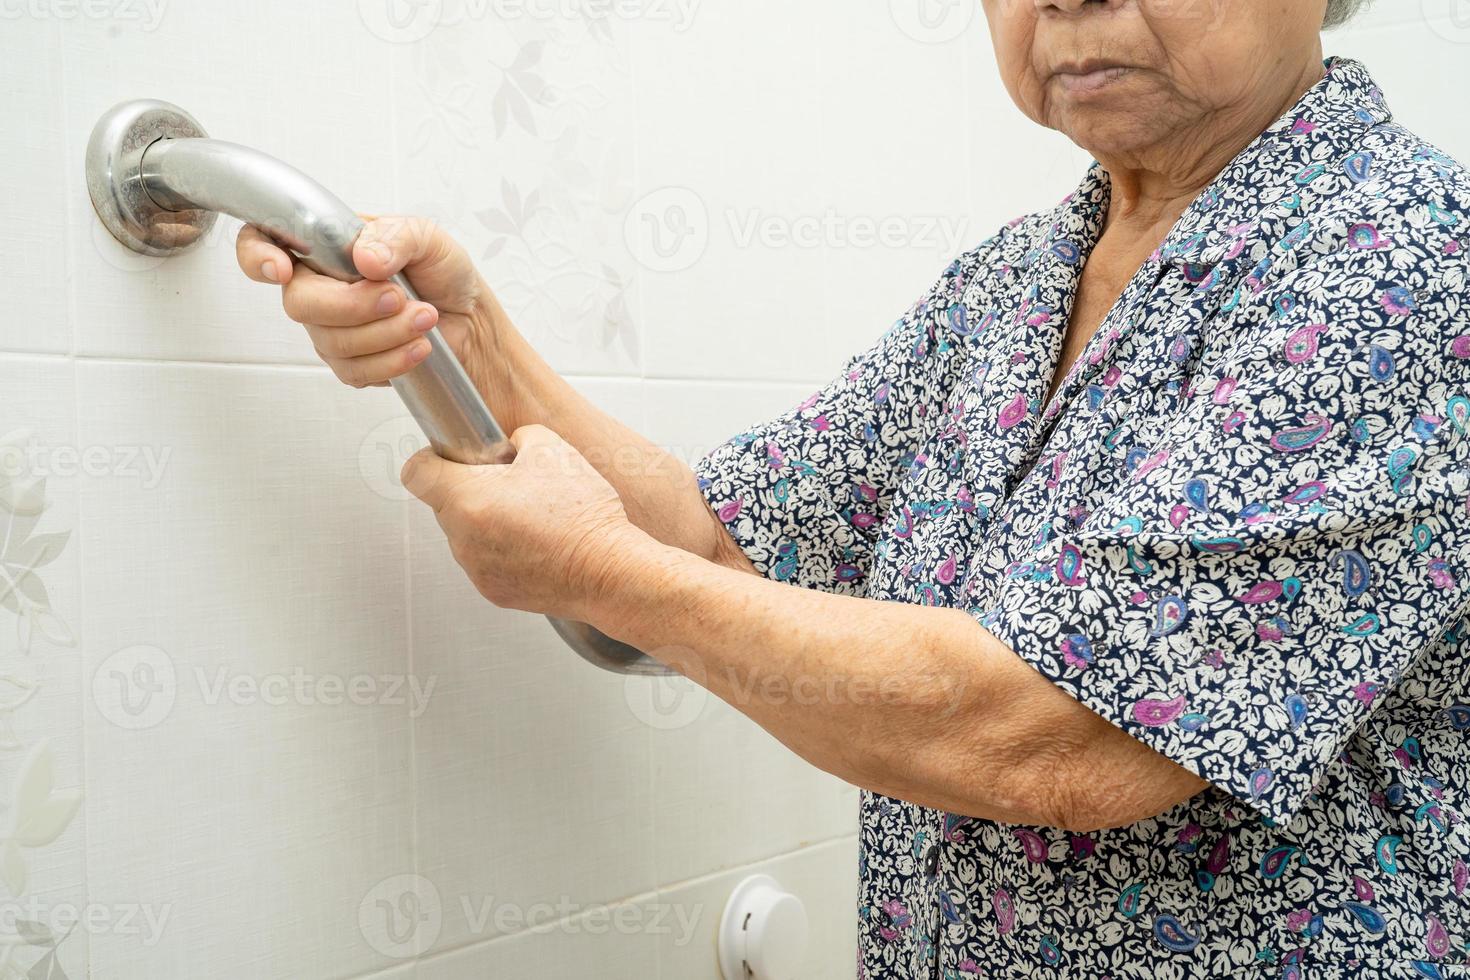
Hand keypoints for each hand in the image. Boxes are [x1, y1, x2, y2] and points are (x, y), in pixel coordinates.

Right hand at [235, 214, 502, 387]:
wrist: (469, 319)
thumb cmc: (442, 272)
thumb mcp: (427, 238)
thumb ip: (395, 238)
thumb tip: (365, 258)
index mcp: (326, 245)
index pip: (263, 241)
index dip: (257, 255)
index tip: (281, 269)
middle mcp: (319, 286)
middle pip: (300, 303)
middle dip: (353, 305)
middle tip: (398, 297)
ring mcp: (330, 327)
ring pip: (332, 341)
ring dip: (385, 332)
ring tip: (425, 317)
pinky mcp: (351, 362)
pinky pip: (354, 370)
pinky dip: (391, 360)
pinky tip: (419, 346)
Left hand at [401, 424, 643, 617]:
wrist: (610, 571)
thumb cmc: (583, 514)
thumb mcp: (553, 448)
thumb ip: (518, 436)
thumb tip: (511, 442)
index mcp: (468, 499)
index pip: (415, 473)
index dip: (432, 459)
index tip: (451, 458)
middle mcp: (463, 539)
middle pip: (444, 504)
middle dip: (469, 489)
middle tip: (508, 484)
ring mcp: (476, 569)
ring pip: (465, 533)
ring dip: (486, 520)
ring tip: (529, 515)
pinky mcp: (493, 591)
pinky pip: (484, 560)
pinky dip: (502, 549)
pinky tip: (536, 541)